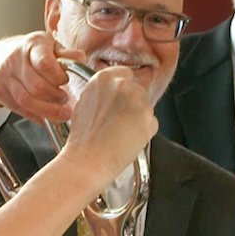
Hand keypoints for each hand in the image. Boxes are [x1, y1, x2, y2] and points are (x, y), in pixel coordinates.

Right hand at [0, 33, 91, 122]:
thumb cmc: (31, 53)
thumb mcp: (50, 46)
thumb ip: (67, 55)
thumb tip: (81, 60)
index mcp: (32, 44)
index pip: (45, 64)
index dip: (59, 77)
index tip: (65, 81)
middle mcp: (15, 59)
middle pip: (37, 87)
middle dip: (55, 97)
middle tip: (64, 99)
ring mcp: (4, 76)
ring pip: (27, 101)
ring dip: (47, 111)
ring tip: (60, 112)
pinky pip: (20, 110)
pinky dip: (37, 116)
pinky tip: (46, 116)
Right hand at [56, 64, 156, 186]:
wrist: (88, 161)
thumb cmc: (83, 139)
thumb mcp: (84, 103)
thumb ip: (102, 92)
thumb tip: (114, 92)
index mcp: (104, 78)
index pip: (124, 74)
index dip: (122, 89)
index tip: (119, 99)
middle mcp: (123, 85)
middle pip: (137, 89)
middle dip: (131, 104)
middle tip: (116, 121)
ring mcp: (139, 102)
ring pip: (145, 107)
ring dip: (137, 118)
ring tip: (119, 133)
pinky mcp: (150, 120)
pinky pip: (151, 123)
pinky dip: (143, 132)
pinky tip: (127, 140)